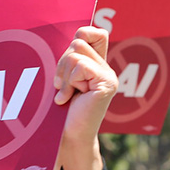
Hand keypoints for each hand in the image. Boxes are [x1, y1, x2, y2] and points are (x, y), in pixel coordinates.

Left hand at [52, 27, 116, 169]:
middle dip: (62, 62)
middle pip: (79, 40)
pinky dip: (70, 82)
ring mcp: (109, 76)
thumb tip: (68, 34)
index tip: (68, 63)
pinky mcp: (107, 84)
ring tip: (66, 93)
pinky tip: (70, 98)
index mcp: (97, 64)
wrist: (67, 137)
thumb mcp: (63, 79)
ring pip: (77, 53)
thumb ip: (68, 60)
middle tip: (62, 85)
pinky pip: (81, 67)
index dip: (81, 36)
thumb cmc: (61, 111)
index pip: (94, 32)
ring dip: (64, 75)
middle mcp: (106, 68)